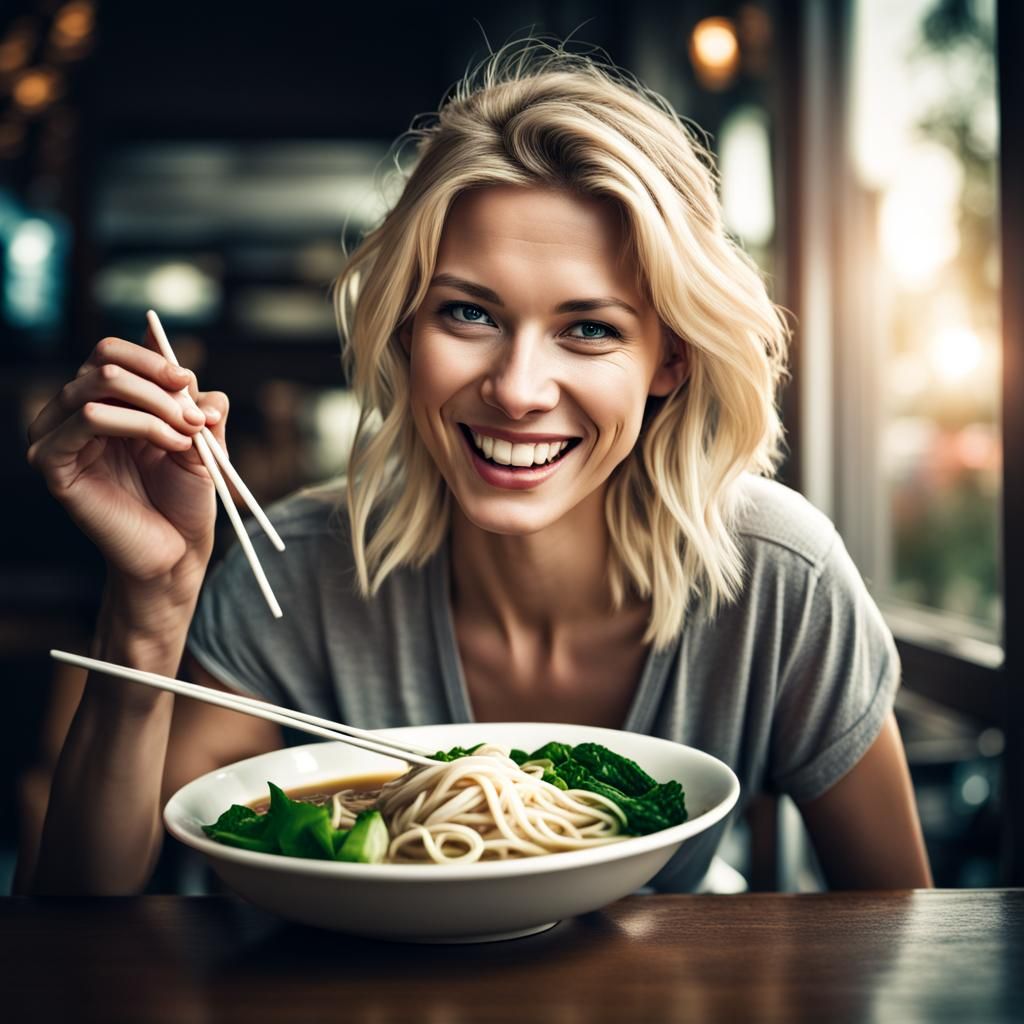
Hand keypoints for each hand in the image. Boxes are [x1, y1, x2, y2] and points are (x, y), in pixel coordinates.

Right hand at [27, 330, 229, 587]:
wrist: (178, 551)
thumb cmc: (184, 497)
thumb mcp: (201, 438)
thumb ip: (195, 400)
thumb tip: (186, 369)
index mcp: (106, 402)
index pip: (111, 352)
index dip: (152, 359)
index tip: (189, 381)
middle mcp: (74, 413)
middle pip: (105, 362)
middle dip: (160, 386)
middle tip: (197, 418)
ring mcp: (58, 436)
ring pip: (98, 386)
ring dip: (156, 406)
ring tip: (188, 436)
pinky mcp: (52, 462)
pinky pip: (88, 417)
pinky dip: (139, 423)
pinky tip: (171, 446)